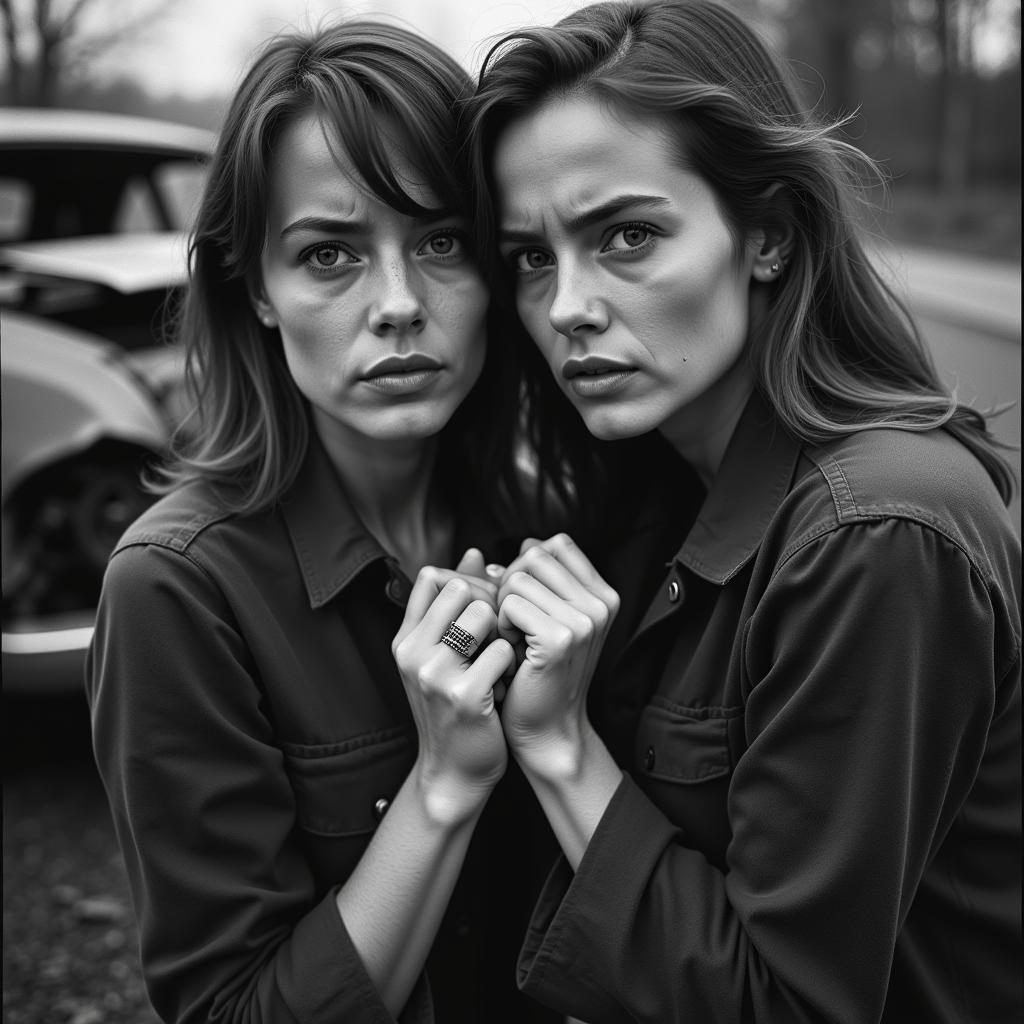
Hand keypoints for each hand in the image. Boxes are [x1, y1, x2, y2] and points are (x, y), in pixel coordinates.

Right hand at [392, 567, 514, 824]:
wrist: (455, 771)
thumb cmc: (456, 706)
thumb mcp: (444, 653)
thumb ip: (456, 604)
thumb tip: (475, 553)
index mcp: (405, 639)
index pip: (432, 576)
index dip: (468, 583)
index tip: (484, 610)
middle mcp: (412, 652)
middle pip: (460, 587)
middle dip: (489, 606)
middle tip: (497, 637)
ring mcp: (434, 674)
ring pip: (482, 614)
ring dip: (502, 634)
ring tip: (499, 662)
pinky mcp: (463, 696)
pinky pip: (501, 650)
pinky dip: (511, 665)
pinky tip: (504, 686)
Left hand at [496, 534, 618, 775]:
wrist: (547, 729)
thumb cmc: (540, 673)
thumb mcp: (549, 617)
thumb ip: (542, 579)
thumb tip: (525, 543)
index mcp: (602, 595)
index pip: (555, 545)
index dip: (527, 567)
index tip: (525, 604)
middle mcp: (600, 604)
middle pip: (534, 556)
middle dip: (511, 585)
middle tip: (516, 624)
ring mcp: (584, 621)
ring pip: (517, 577)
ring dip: (504, 607)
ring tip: (516, 639)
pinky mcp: (560, 638)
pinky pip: (509, 603)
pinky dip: (501, 625)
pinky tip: (513, 651)